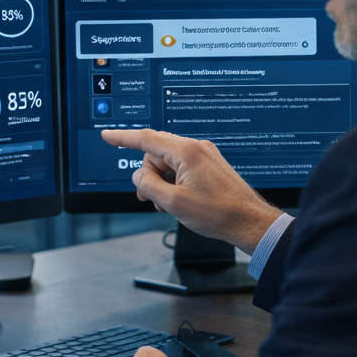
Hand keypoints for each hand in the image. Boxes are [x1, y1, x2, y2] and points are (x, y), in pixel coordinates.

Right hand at [100, 128, 282, 252]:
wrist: (248, 221)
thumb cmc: (218, 213)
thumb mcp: (173, 202)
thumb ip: (148, 185)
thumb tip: (138, 176)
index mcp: (186, 152)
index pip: (146, 138)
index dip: (123, 138)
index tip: (108, 136)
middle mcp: (196, 148)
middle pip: (155, 153)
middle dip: (148, 175)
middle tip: (149, 198)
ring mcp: (204, 156)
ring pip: (167, 162)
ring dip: (161, 182)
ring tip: (168, 204)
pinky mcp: (209, 165)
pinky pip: (181, 168)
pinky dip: (173, 182)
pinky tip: (178, 200)